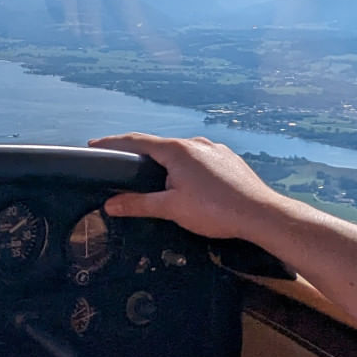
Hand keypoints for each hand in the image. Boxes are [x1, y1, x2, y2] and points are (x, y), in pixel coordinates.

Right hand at [89, 133, 290, 241]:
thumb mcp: (172, 208)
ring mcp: (215, 150)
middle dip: (140, 156)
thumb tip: (111, 204)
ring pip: (182, 152)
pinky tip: (191, 184)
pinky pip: (201, 159)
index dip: (113, 143)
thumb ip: (139, 204)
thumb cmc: (216, 210)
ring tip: (159, 180)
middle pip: (159, 146)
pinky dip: (188, 167)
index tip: (95, 145)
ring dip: (167, 163)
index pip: (136, 142)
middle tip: (124, 166)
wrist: (261, 214)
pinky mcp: (229, 160)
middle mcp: (195, 143)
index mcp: (177, 150)